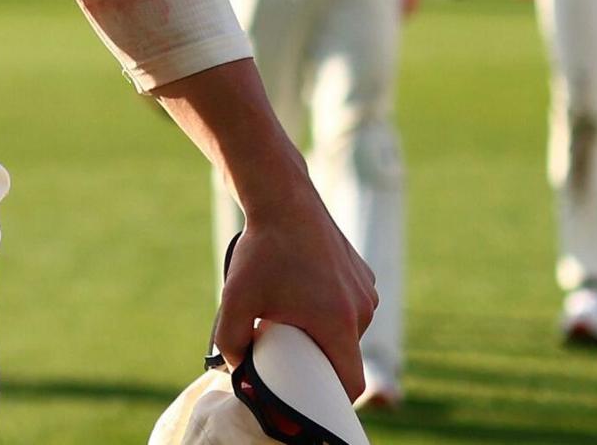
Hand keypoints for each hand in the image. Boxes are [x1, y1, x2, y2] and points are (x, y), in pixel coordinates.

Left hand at [215, 189, 377, 398]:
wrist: (282, 198)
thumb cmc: (261, 250)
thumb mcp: (233, 299)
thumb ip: (229, 342)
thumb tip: (238, 368)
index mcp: (339, 322)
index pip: (350, 383)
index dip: (330, 398)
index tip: (307, 397)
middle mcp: (363, 308)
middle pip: (345, 355)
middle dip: (318, 360)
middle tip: (287, 351)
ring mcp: (366, 289)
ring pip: (347, 329)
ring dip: (324, 331)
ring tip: (292, 318)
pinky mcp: (363, 273)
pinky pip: (350, 306)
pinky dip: (330, 309)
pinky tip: (305, 297)